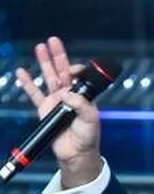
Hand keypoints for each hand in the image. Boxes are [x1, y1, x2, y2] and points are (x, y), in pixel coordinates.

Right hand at [14, 36, 101, 185]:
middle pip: (62, 71)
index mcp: (83, 96)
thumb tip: (67, 93)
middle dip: (58, 55)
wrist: (76, 153)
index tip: (71, 70)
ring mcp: (56, 101)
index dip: (75, 69)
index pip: (78, 76)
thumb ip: (81, 105)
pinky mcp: (45, 109)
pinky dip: (27, 83)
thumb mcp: (90, 120)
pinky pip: (34, 94)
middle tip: (53, 40)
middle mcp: (69, 95)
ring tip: (40, 47)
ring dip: (44, 63)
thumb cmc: (88, 137)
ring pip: (49, 77)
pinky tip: (21, 72)